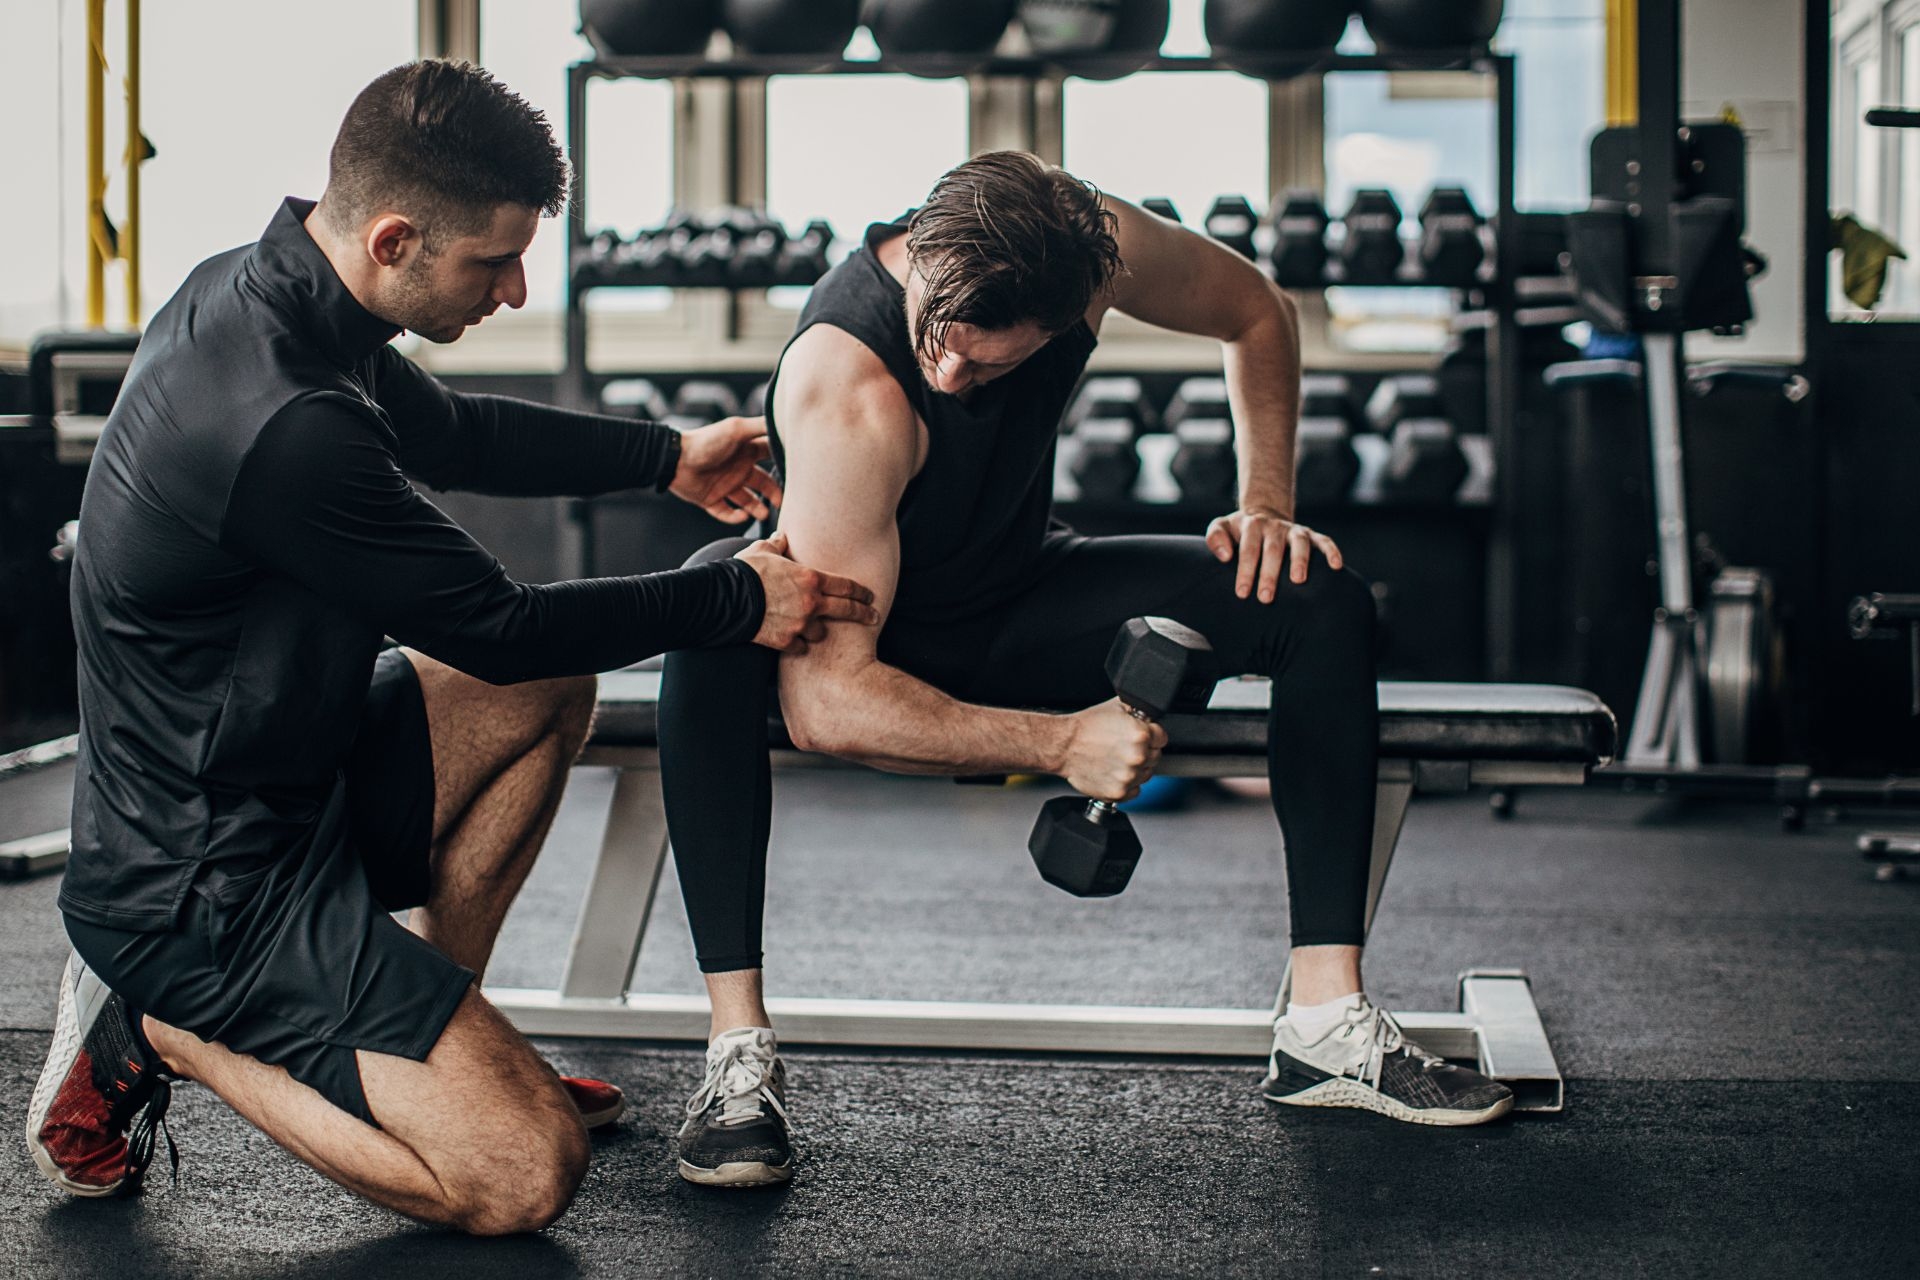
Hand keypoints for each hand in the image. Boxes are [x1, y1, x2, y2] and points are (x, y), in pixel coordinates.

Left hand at [670, 416, 784, 523]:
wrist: (675, 459)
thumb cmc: (707, 441)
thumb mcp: (737, 429)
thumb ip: (761, 427)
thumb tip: (785, 423)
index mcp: (746, 451)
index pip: (770, 456)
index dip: (783, 462)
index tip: (798, 471)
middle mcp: (738, 468)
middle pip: (763, 484)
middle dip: (774, 494)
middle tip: (782, 503)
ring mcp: (724, 485)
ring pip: (747, 501)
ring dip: (756, 509)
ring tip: (762, 514)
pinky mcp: (711, 499)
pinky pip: (726, 512)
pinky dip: (735, 517)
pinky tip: (741, 515)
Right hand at [735, 531, 880, 654]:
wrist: (725, 597)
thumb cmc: (745, 570)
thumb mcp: (763, 549)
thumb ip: (778, 544)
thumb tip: (782, 536)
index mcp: (810, 579)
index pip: (846, 586)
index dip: (861, 591)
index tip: (870, 596)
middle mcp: (810, 603)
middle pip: (846, 610)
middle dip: (863, 614)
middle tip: (874, 617)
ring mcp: (799, 624)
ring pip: (820, 633)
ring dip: (817, 630)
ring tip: (812, 628)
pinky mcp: (785, 641)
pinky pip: (799, 647)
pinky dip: (796, 644)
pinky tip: (792, 641)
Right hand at [1059, 698, 1166, 802]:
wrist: (1064, 745)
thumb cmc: (1086, 727)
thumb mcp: (1117, 706)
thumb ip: (1140, 712)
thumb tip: (1152, 716)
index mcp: (1141, 735)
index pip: (1162, 738)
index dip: (1151, 735)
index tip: (1141, 737)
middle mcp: (1138, 757)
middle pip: (1156, 757)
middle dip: (1144, 751)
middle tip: (1123, 747)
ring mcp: (1129, 777)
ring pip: (1146, 774)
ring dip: (1135, 769)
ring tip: (1115, 759)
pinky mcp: (1119, 792)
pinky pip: (1134, 790)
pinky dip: (1127, 784)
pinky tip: (1113, 772)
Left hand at [1205, 507, 1343, 601]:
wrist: (1262, 516)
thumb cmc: (1238, 532)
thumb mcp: (1221, 527)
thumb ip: (1215, 538)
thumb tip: (1226, 557)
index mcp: (1252, 526)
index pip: (1248, 548)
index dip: (1246, 570)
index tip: (1242, 593)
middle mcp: (1274, 527)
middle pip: (1273, 549)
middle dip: (1270, 573)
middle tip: (1266, 597)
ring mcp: (1294, 530)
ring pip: (1300, 543)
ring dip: (1300, 560)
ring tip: (1299, 580)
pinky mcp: (1311, 535)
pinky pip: (1324, 541)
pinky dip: (1331, 551)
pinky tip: (1336, 566)